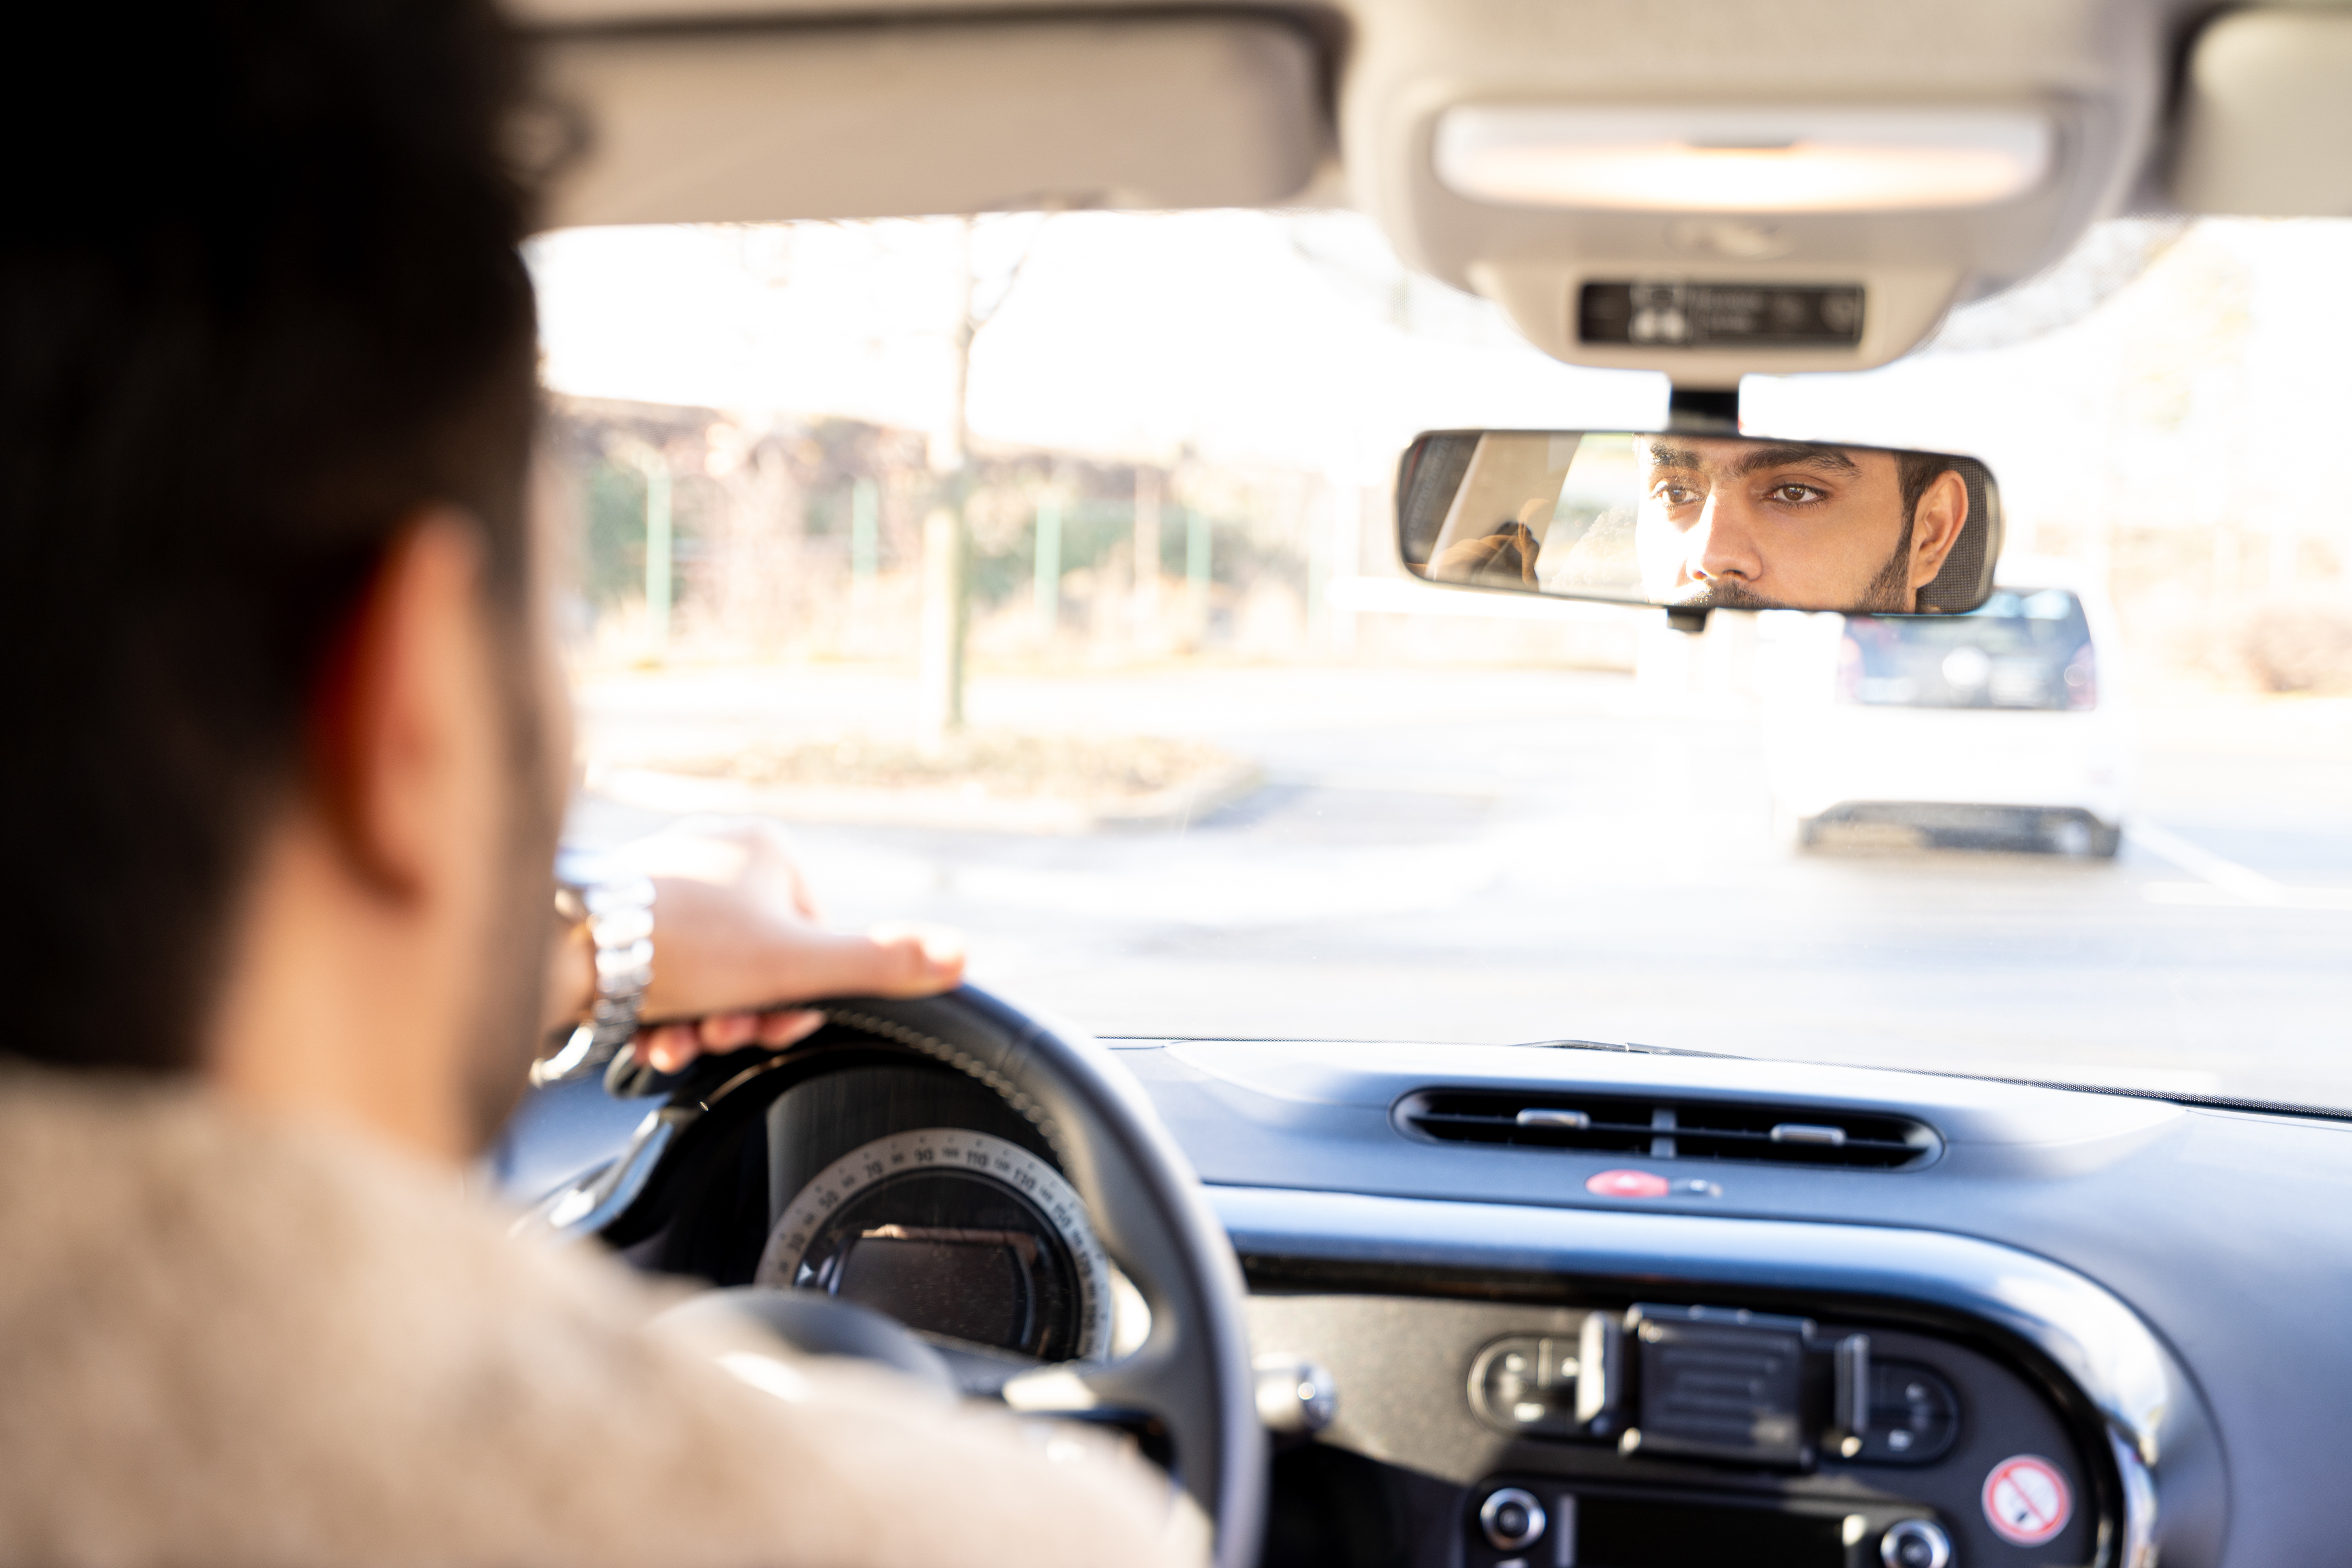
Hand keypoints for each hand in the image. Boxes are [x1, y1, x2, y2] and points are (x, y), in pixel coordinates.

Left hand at [550, 818, 964, 1075]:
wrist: (563, 949)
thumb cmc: (684, 945)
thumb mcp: (796, 965)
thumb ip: (879, 963)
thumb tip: (961, 956)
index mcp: (768, 847)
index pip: (816, 937)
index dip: (803, 995)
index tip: (776, 1023)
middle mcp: (717, 852)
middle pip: (762, 959)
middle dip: (747, 1015)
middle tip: (724, 1035)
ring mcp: (667, 881)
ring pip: (711, 973)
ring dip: (705, 1023)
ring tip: (681, 1040)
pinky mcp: (621, 916)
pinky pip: (664, 972)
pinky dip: (664, 1013)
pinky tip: (652, 1037)